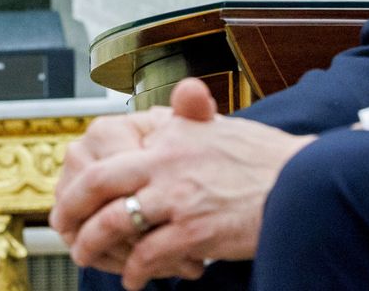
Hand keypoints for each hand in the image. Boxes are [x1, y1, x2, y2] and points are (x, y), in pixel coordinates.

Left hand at [60, 79, 314, 288]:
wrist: (305, 184)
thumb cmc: (266, 160)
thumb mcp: (221, 126)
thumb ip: (192, 116)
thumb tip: (184, 95)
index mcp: (170, 134)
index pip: (109, 153)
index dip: (83, 179)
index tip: (73, 195)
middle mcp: (167, 161)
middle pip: (97, 185)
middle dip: (71, 211)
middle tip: (63, 228)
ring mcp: (179, 197)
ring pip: (113, 223)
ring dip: (93, 246)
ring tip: (87, 259)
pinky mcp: (195, 230)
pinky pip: (149, 255)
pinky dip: (136, 272)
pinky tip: (136, 279)